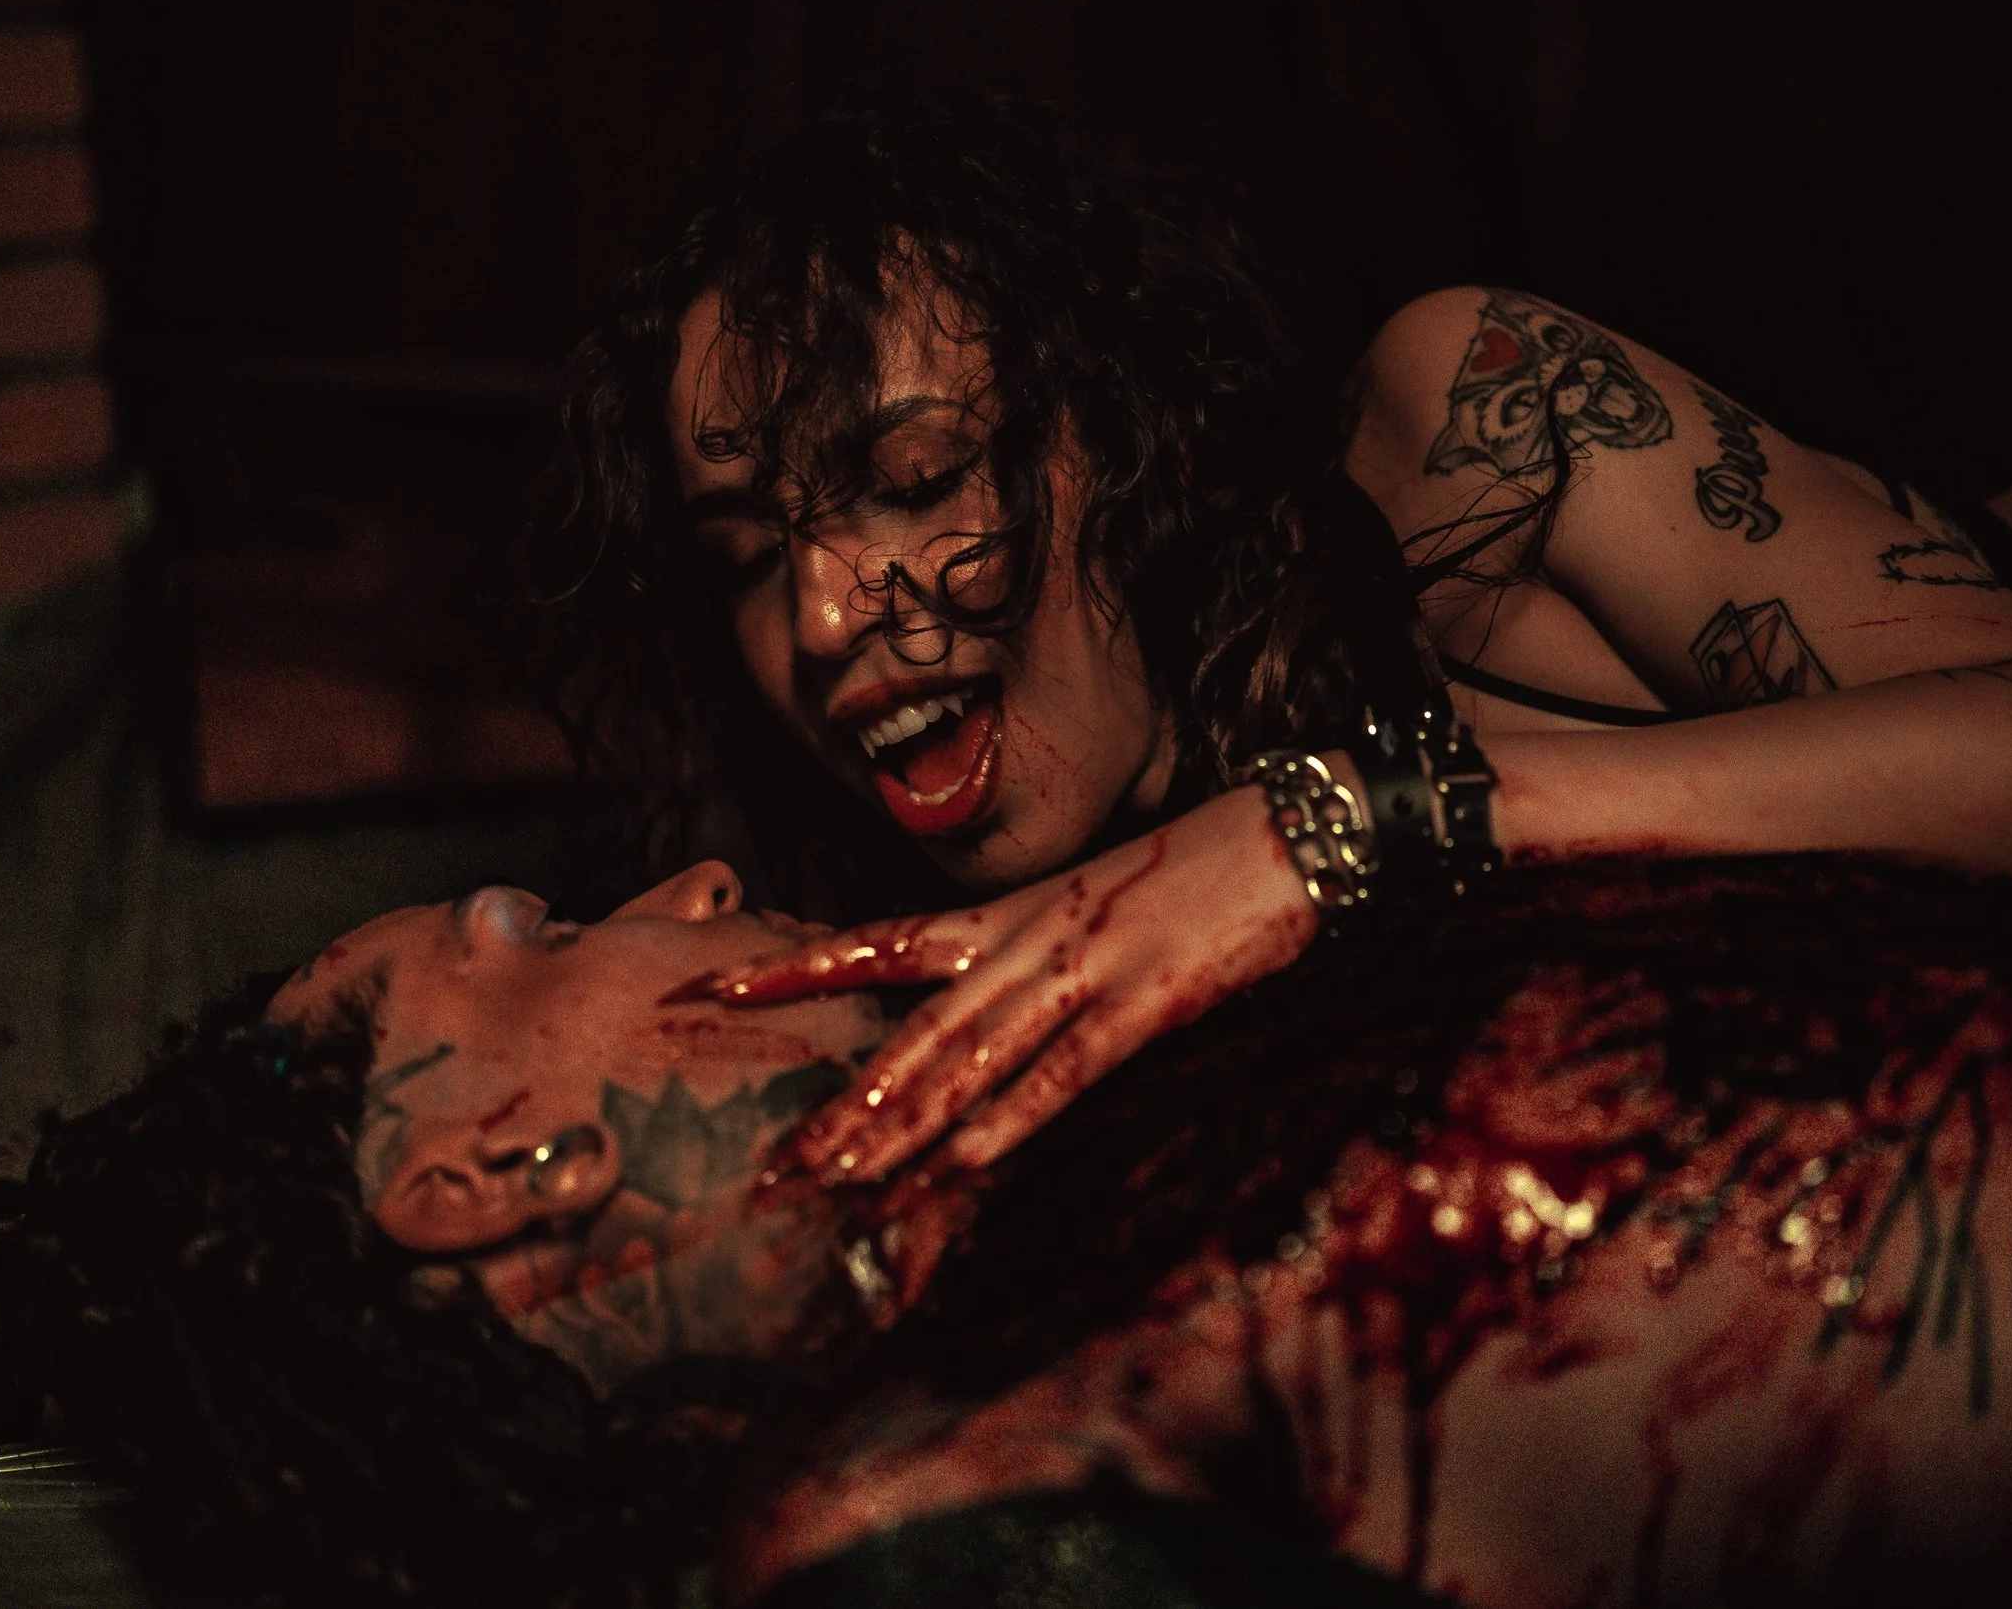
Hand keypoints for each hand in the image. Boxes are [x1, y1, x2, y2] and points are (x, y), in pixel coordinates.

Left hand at [702, 784, 1319, 1182]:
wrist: (1297, 831)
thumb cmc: (1198, 871)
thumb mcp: (1093, 906)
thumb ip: (1028, 956)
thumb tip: (974, 1012)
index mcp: (1008, 914)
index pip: (878, 943)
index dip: (794, 966)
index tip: (714, 983)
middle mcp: (1027, 939)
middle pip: (910, 1027)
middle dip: (843, 1102)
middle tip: (775, 1163)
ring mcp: (1084, 968)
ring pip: (972, 1057)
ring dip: (904, 1124)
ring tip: (841, 1180)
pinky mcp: (1146, 1000)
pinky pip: (1064, 1071)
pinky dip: (1011, 1117)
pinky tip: (963, 1161)